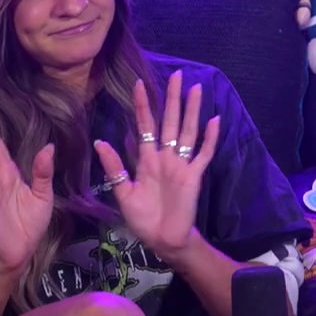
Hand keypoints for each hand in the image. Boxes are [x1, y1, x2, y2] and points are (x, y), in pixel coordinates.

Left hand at [94, 70, 219, 259]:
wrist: (163, 240)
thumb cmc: (143, 218)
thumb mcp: (124, 192)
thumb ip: (115, 168)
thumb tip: (99, 142)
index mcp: (147, 159)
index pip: (146, 125)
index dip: (143, 105)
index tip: (139, 83)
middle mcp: (166, 156)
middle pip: (170, 121)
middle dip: (173, 98)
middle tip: (178, 74)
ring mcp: (182, 164)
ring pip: (188, 131)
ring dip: (192, 111)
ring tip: (196, 89)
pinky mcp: (194, 175)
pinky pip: (203, 153)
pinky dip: (210, 137)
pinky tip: (215, 120)